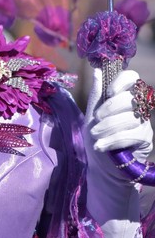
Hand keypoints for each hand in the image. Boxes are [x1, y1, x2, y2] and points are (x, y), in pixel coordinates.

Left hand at [84, 68, 152, 237]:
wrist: (101, 166)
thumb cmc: (97, 136)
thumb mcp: (91, 114)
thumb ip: (96, 94)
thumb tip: (96, 71)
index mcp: (124, 96)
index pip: (132, 79)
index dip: (122, 81)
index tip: (110, 91)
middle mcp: (138, 107)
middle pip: (130, 99)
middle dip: (109, 109)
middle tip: (96, 121)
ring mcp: (144, 123)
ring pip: (129, 118)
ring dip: (108, 128)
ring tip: (96, 136)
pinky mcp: (145, 140)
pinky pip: (131, 135)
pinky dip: (113, 140)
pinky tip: (101, 146)